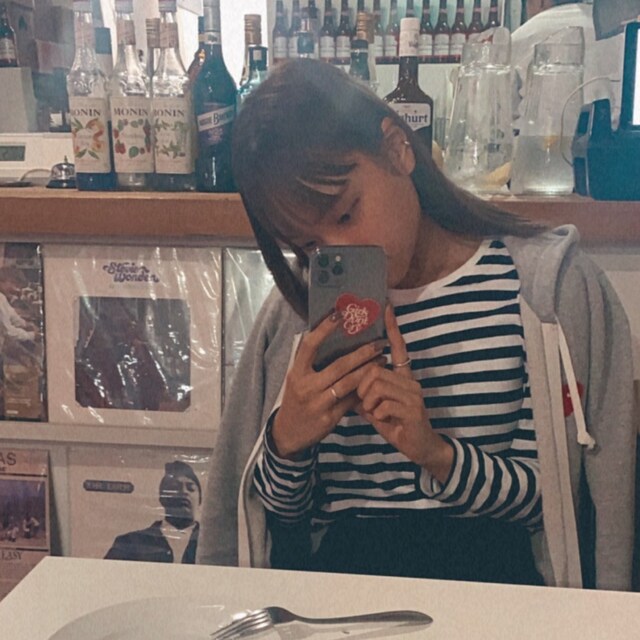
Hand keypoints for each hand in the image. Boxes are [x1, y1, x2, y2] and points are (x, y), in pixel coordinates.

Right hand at [271, 311, 387, 459]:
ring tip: (383, 360)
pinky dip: (364, 390)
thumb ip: (309, 361)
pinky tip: (376, 382)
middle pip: (339, 366)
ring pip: (349, 383)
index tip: (339, 314)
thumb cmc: (296, 399)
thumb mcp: (296, 378)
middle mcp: (306, 386)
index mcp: (296, 372)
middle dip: (362, 353)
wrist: (287, 433)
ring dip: (369, 370)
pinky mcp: (329, 419)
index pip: (309, 346)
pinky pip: (351, 401)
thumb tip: (327, 333)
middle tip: (379, 343)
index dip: (324, 329)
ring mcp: (318, 404)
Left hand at [357, 305, 453, 483]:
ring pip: (377, 385)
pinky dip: (378, 414)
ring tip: (375, 414)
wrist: (421, 449)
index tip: (386, 307)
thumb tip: (346, 381)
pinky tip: (385, 421)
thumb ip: (364, 393)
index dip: (392, 328)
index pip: (398, 348)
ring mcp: (414, 394)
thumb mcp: (376, 407)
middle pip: (375, 370)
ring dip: (369, 402)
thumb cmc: (396, 425)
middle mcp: (411, 381)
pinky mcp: (413, 409)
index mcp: (402, 377)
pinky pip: (384, 404)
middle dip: (363, 388)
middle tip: (366, 404)